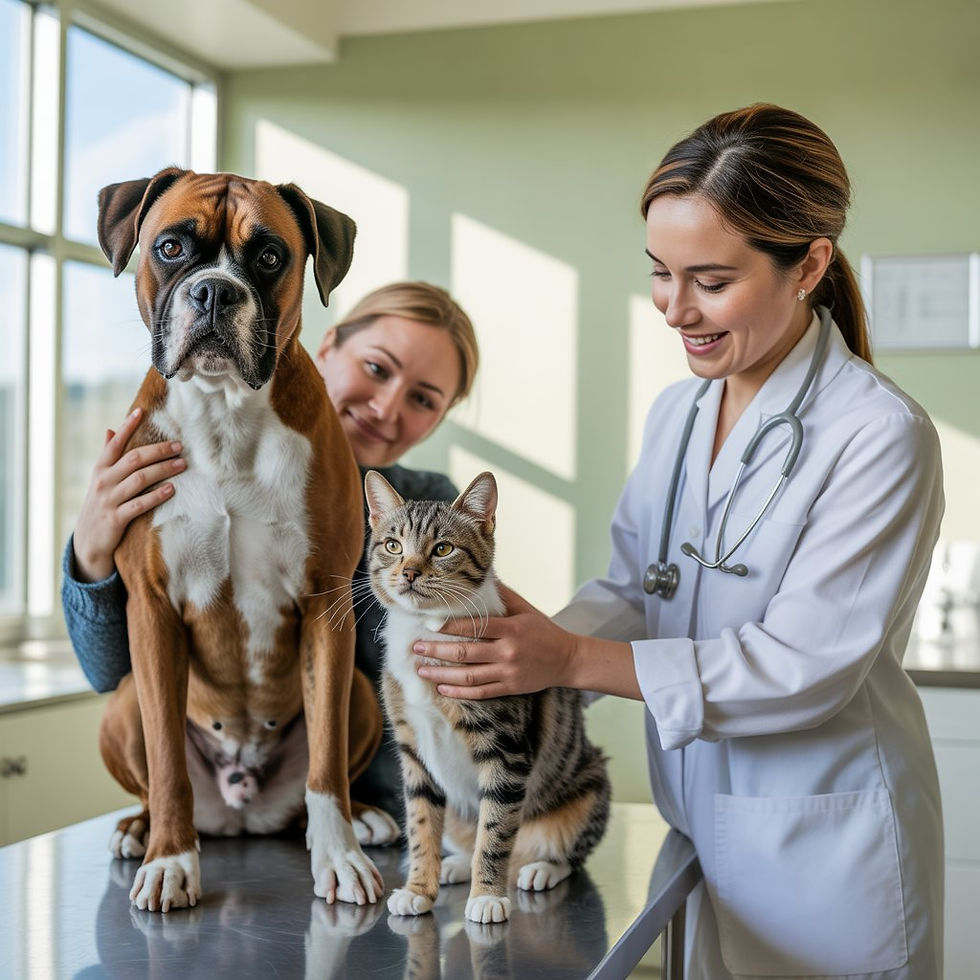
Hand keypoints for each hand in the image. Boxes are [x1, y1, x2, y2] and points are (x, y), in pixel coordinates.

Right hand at [72, 408, 184, 581]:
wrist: (89, 541)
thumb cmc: (101, 504)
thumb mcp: (100, 479)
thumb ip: (107, 456)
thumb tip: (109, 429)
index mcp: (101, 468)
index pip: (115, 443)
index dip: (127, 427)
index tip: (141, 411)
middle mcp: (104, 481)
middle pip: (134, 459)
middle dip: (158, 451)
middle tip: (180, 446)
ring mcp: (109, 499)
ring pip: (139, 479)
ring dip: (163, 470)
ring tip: (182, 465)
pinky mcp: (116, 518)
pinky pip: (140, 504)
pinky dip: (156, 496)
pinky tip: (172, 490)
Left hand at [412, 584, 576, 698]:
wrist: (567, 659)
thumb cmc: (543, 630)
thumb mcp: (525, 609)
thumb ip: (501, 596)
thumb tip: (480, 577)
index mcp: (510, 629)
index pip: (474, 627)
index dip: (448, 627)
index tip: (428, 625)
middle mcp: (507, 652)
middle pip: (465, 653)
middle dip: (436, 651)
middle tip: (416, 648)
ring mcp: (508, 673)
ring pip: (468, 677)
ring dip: (441, 674)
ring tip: (422, 670)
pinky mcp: (510, 688)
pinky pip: (480, 693)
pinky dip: (458, 692)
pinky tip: (442, 688)